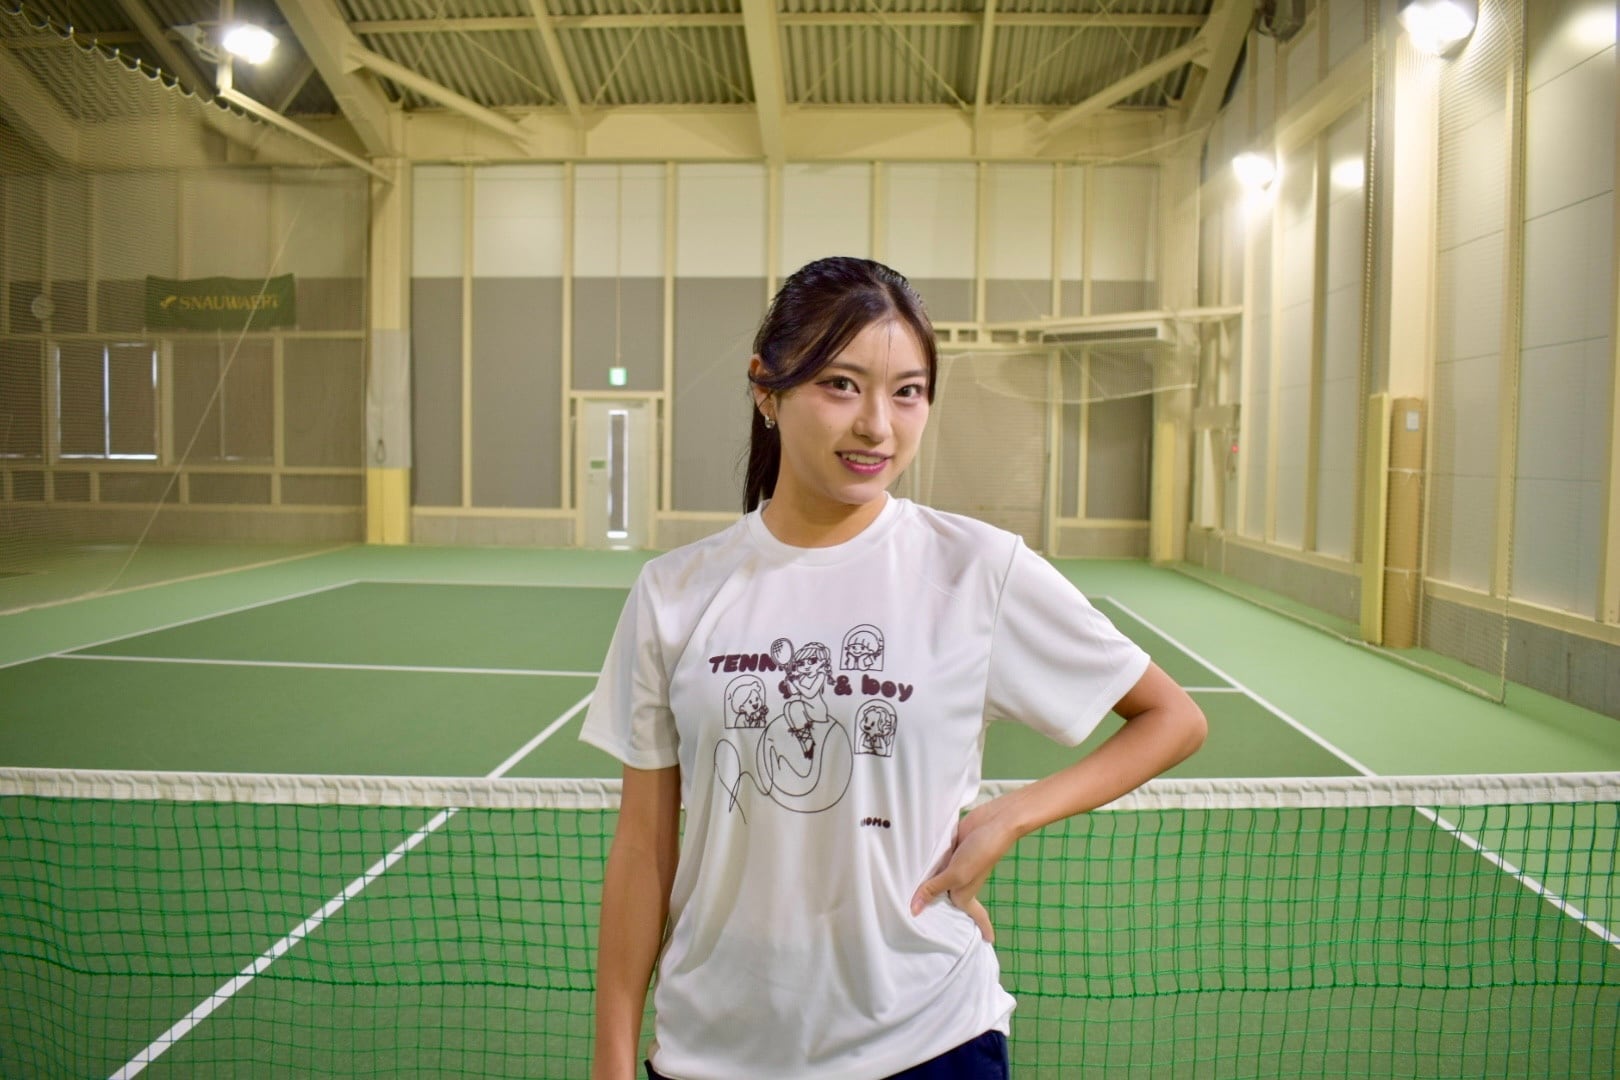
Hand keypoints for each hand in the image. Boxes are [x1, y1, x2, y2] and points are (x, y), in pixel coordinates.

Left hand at [909, 799, 1021, 942]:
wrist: (993, 821)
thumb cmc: (981, 852)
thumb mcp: (956, 874)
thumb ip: (934, 889)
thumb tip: (914, 910)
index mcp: (965, 894)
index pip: (975, 916)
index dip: (982, 928)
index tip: (988, 940)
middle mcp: (959, 882)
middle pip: (945, 898)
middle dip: (934, 907)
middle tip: (919, 923)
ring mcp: (954, 865)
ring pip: (935, 878)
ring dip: (923, 882)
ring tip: (902, 895)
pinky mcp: (949, 849)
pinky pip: (933, 860)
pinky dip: (923, 862)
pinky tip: (906, 865)